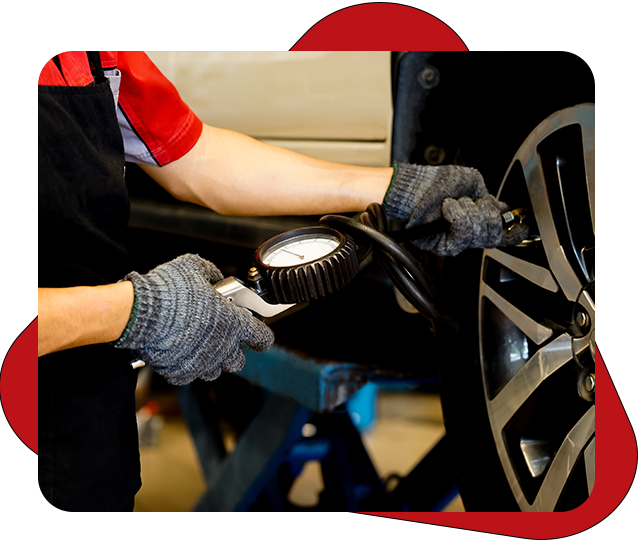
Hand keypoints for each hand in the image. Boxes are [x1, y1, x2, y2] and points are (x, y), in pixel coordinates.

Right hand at [113, 254, 273, 384]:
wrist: (139, 313)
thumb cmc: (168, 291)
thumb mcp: (194, 267)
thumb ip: (211, 273)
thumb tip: (214, 278)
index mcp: (233, 322)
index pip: (261, 336)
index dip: (262, 337)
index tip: (260, 337)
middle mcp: (221, 346)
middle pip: (238, 359)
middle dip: (233, 350)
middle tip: (222, 338)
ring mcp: (202, 362)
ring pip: (216, 370)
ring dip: (212, 360)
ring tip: (201, 346)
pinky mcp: (181, 372)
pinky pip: (190, 375)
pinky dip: (188, 367)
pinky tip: (181, 353)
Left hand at [384, 163, 528, 255]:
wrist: (415, 187)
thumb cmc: (439, 183)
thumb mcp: (472, 184)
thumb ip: (489, 198)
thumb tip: (504, 209)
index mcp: (479, 220)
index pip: (503, 233)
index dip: (515, 232)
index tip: (522, 225)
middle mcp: (470, 234)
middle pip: (494, 235)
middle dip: (488, 214)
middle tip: (474, 202)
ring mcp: (457, 241)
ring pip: (479, 234)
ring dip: (469, 211)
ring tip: (454, 202)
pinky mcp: (444, 246)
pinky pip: (462, 234)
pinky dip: (457, 215)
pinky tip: (448, 207)